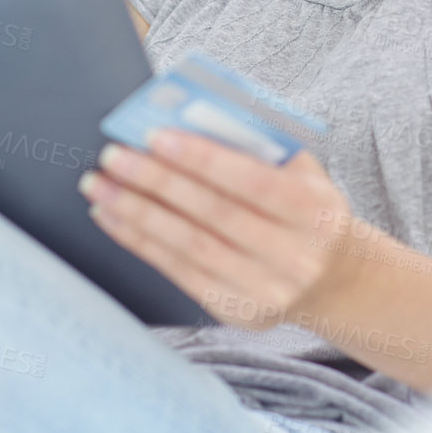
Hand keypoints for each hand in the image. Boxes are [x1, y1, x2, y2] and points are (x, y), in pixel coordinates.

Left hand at [80, 132, 354, 328]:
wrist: (333, 278)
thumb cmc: (307, 209)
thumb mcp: (302, 174)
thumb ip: (258, 148)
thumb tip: (189, 122)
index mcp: (316, 210)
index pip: (252, 181)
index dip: (201, 159)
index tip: (155, 136)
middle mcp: (294, 255)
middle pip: (212, 214)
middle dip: (156, 182)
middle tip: (113, 156)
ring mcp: (264, 289)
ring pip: (188, 245)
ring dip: (137, 212)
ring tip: (99, 186)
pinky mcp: (235, 310)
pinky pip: (178, 271)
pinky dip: (139, 242)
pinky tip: (113, 217)